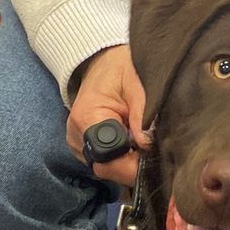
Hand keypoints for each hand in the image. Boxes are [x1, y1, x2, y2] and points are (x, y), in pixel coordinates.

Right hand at [67, 45, 151, 187]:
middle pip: (107, 168)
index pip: (107, 159)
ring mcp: (78, 143)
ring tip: (141, 139)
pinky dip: (121, 156)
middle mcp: (76, 136)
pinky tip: (132, 141)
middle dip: (133, 163)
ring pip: (107, 167)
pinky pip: (105, 161)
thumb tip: (148, 145)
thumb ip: (143, 114)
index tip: (152, 154)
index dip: (132, 163)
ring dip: (128, 159)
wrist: (103, 61)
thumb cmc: (120, 68)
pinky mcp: (84, 146)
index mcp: (86, 119)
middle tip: (152, 146)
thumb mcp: (137, 84)